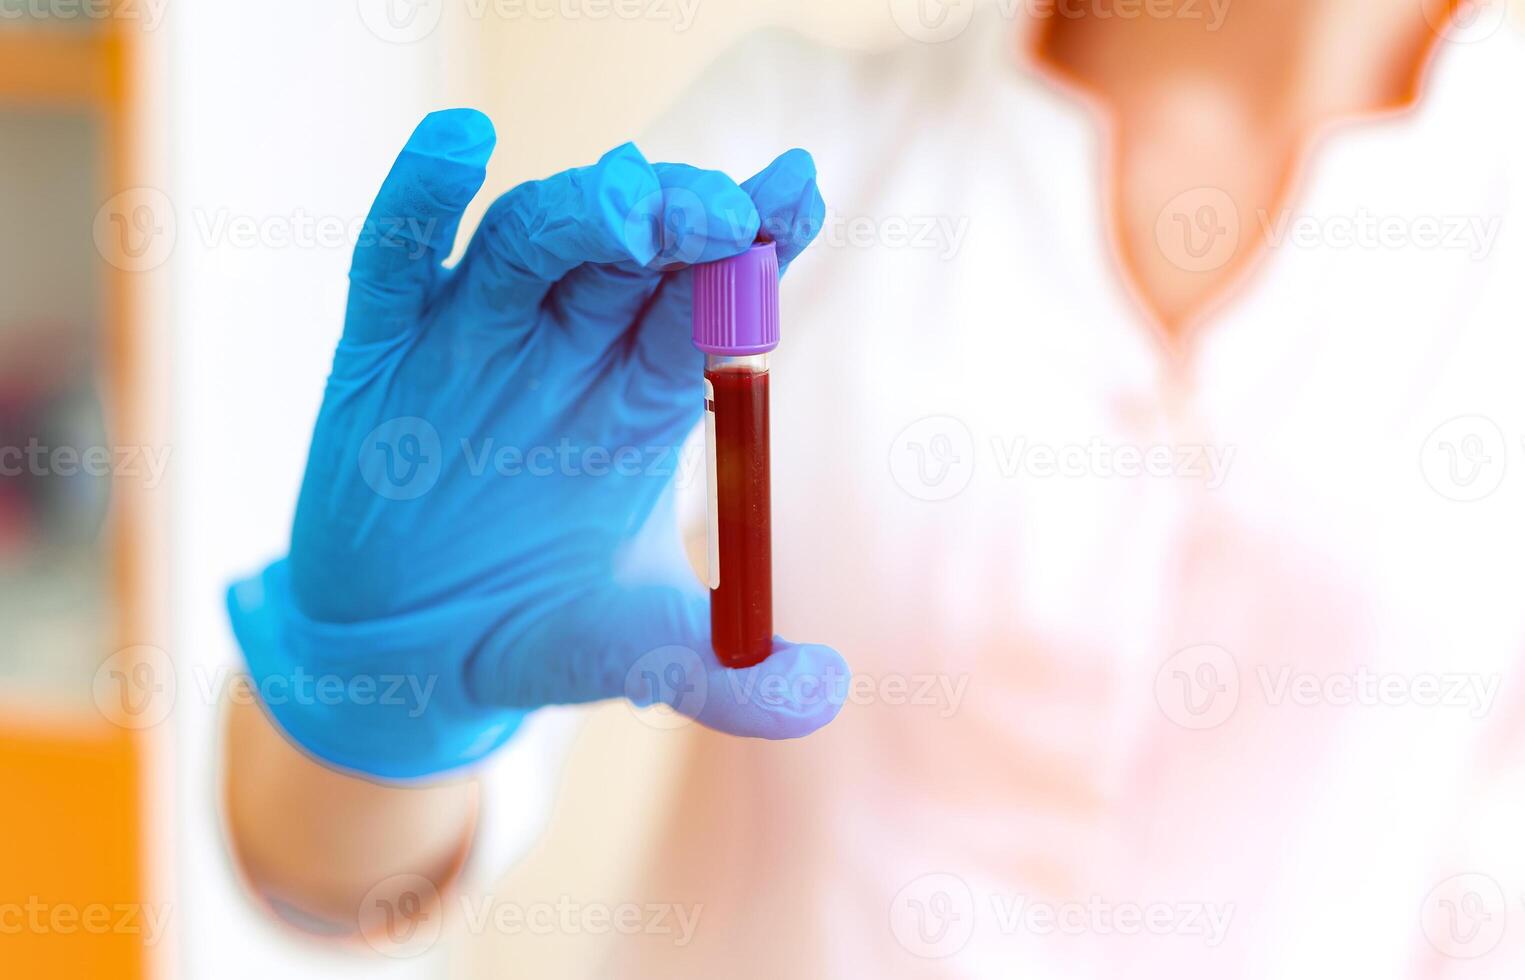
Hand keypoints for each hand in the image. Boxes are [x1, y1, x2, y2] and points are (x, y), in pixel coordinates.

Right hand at [227, 109, 846, 778]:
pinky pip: (396, 259)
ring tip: (630, 205)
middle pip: (634, 252)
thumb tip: (829, 694)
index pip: (710, 299)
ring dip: (582, 211)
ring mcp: (473, 338)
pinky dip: (419, 200)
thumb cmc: (534, 635)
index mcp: (640, 397)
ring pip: (531, 239)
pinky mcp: (381, 350)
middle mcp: (567, 349)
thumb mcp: (631, 658)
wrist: (409, 664)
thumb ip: (726, 674)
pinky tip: (457, 144)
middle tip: (724, 213)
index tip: (802, 194)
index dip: (756, 245)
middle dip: (682, 220)